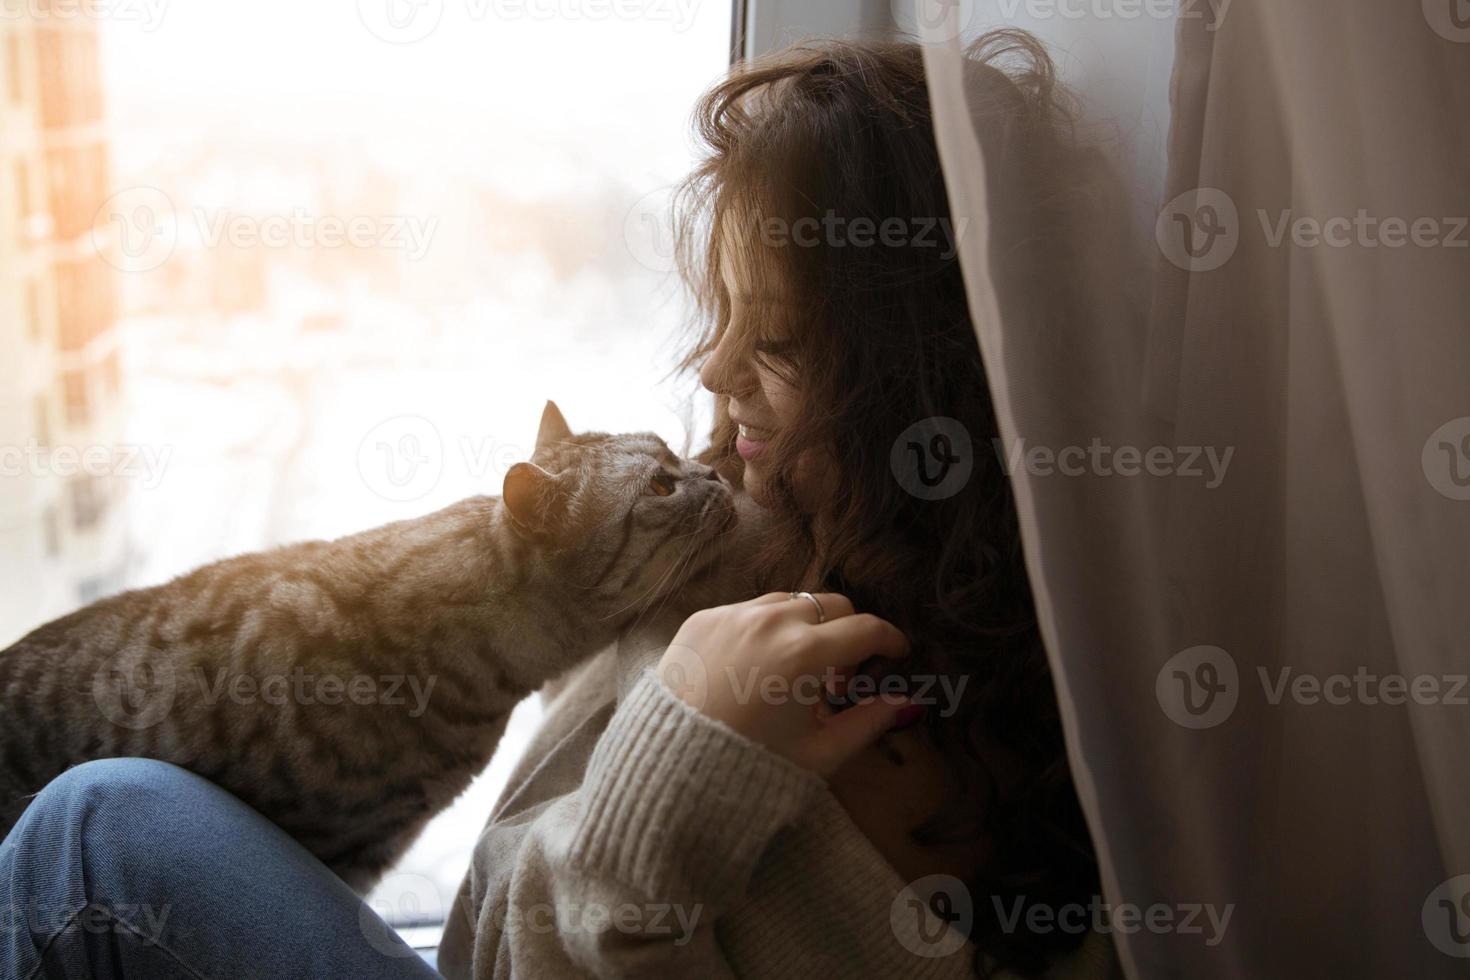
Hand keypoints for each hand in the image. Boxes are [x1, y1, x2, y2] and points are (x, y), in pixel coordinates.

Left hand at [655, 592, 913, 776]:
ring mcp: (734, 614)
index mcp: (805, 654)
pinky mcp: (704, 617)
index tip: (896, 652)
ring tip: (796, 674)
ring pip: (791, 601)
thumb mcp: (820, 753)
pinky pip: (750, 609)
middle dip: (848, 632)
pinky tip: (758, 668)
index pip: (867, 630)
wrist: (670, 765)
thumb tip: (904, 702)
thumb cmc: (749, 766)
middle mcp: (770, 621)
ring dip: (807, 627)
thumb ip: (869, 722)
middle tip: (839, 676)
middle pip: (833, 605)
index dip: (891, 640)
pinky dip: (766, 629)